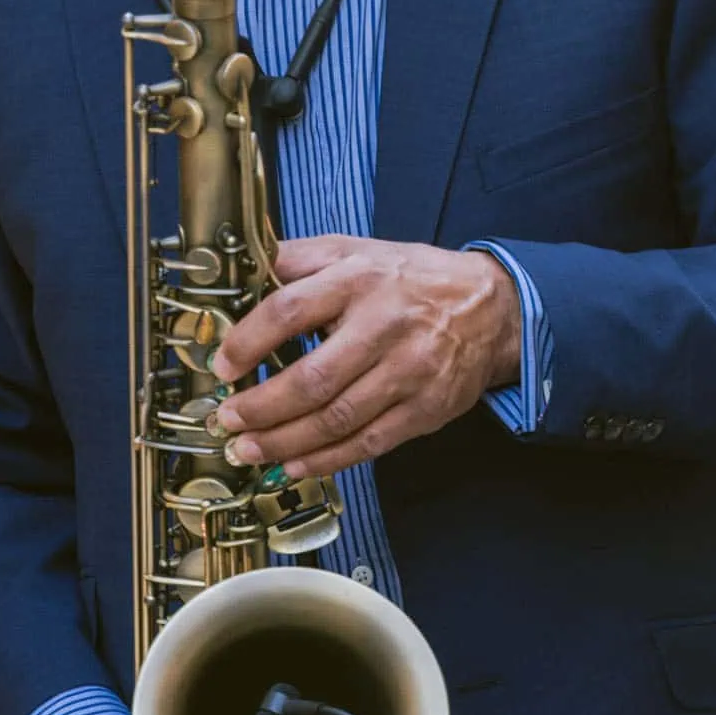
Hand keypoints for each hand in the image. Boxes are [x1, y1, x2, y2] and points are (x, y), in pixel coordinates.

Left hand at [212, 236, 520, 478]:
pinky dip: (325, 460)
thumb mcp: (357, 250)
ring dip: (283, 442)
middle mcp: (385, 325)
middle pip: (312, 379)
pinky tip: (293, 464)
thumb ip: (300, 258)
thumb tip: (241, 268)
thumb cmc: (413, 279)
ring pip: (336, 419)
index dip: (249, 342)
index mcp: (360, 279)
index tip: (223, 366)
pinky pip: (367, 444)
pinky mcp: (426, 409)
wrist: (492, 308)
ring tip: (247, 448)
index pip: (291, 310)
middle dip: (260, 407)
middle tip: (227, 419)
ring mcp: (409, 372)